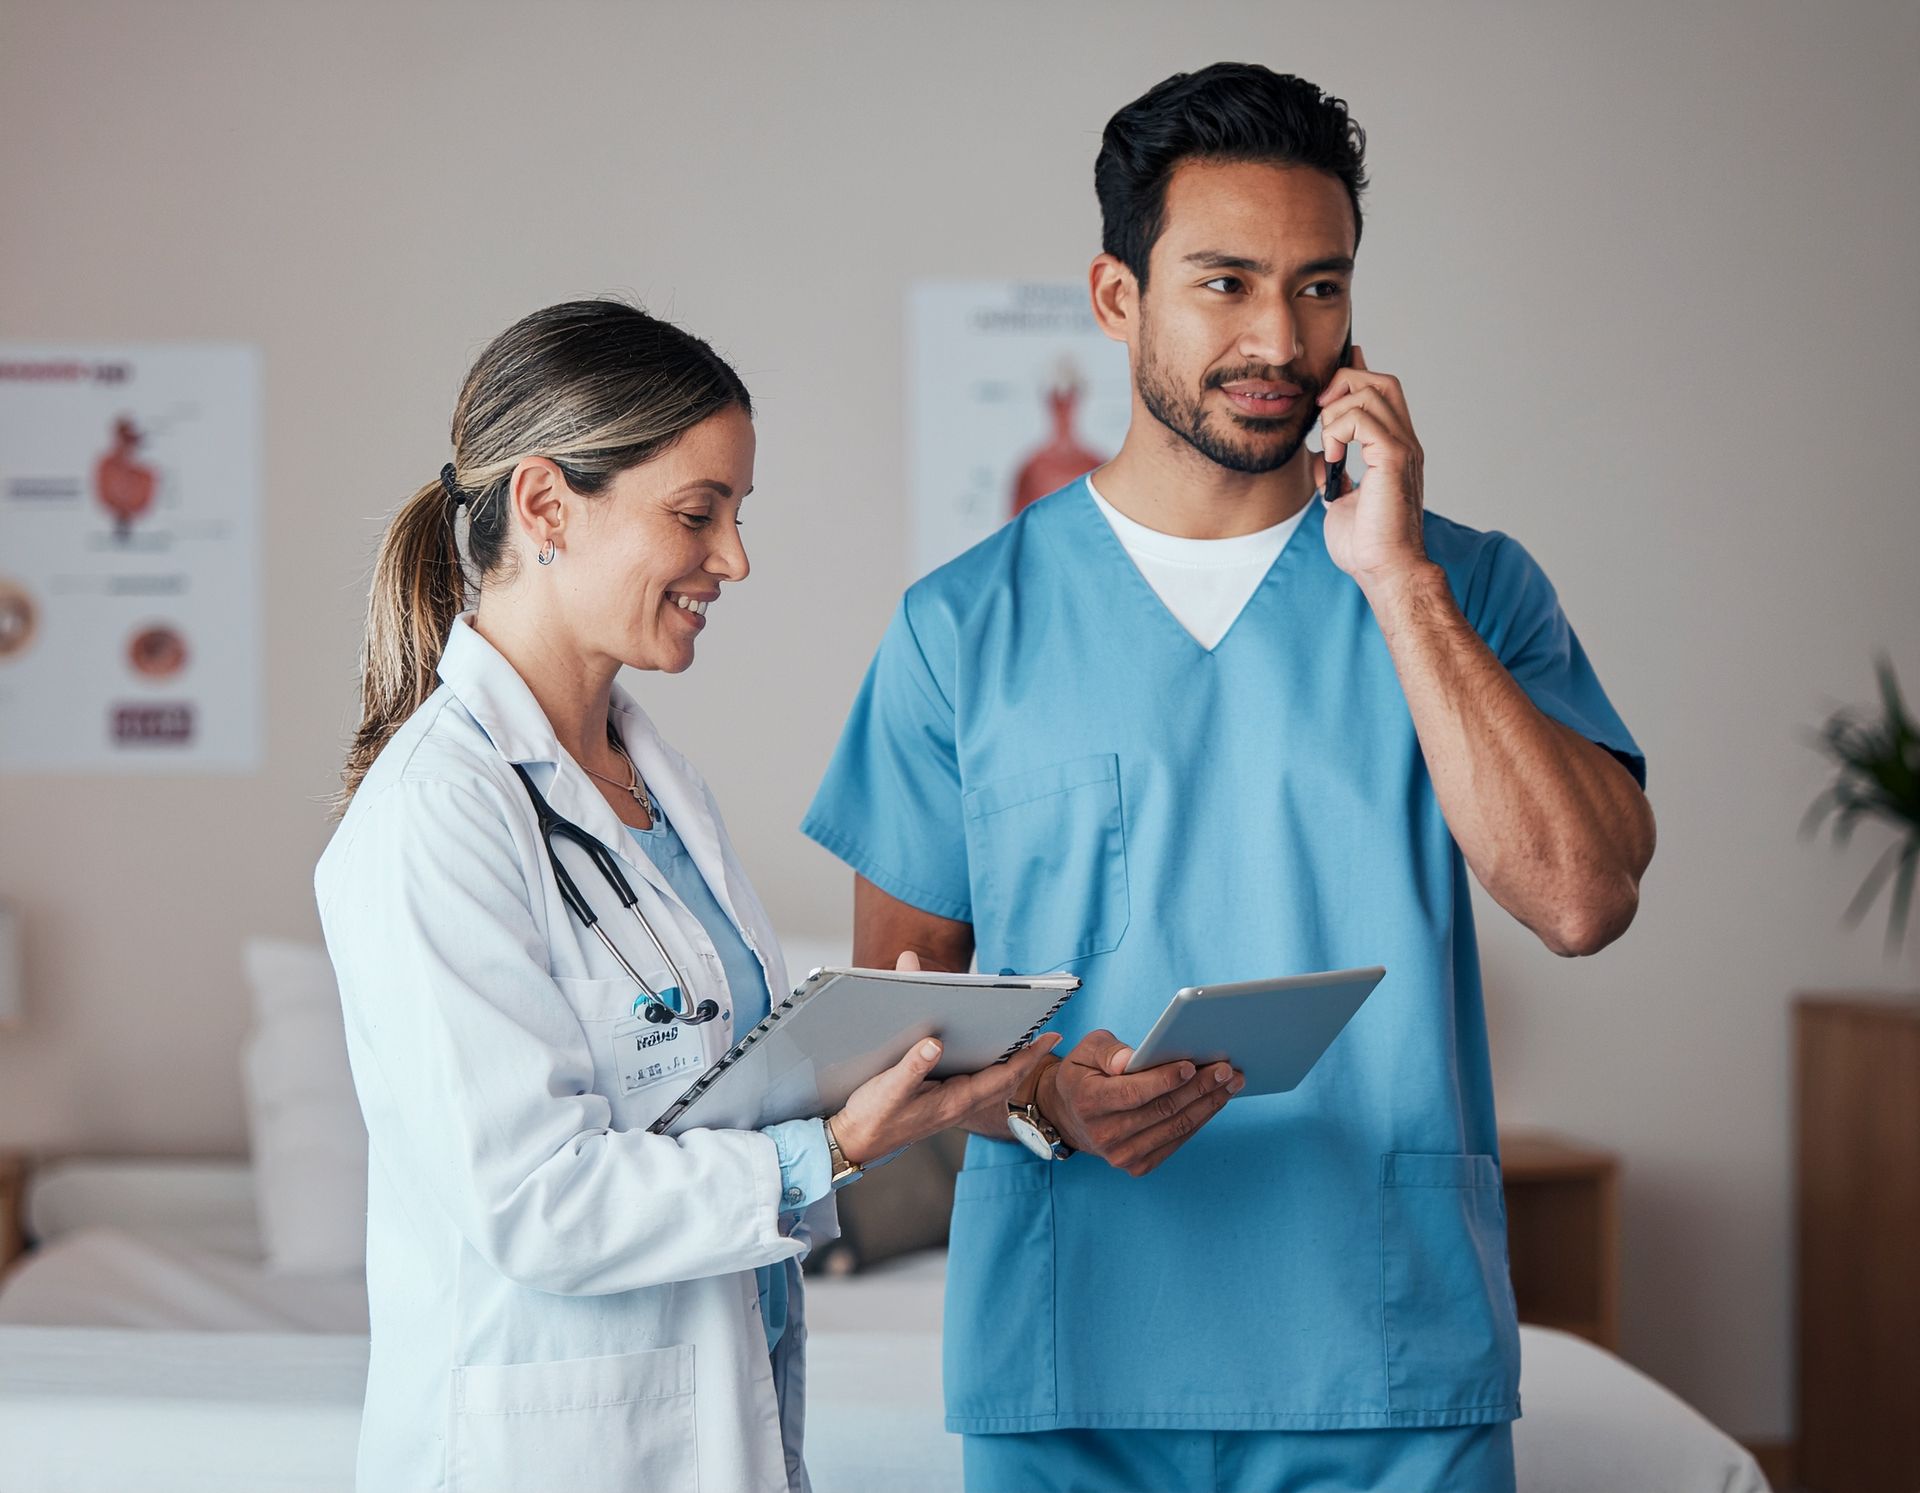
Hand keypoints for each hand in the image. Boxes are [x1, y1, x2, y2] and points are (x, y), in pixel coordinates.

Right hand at [829, 951, 1062, 1166]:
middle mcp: (959, 1104)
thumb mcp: (887, 1090)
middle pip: (1004, 1078)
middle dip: (1027, 1057)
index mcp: (954, 1102)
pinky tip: (985, 1052)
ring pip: (991, 1081)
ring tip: (1024, 1038)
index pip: (1002, 1077)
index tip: (1050, 1036)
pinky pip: (976, 1082)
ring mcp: (951, 1104)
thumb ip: (911, 1067)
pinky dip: (988, 1065)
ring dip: (1010, 1061)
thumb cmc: (871, 1118)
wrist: (855, 1143)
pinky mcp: (941, 1102)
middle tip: (1048, 1033)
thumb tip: (934, 1042)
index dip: (1028, 1057)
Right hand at [1038, 1029, 1242, 1177]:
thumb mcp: (1086, 1052)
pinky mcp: (1138, 1165)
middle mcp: (1104, 1133)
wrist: (1070, 1115)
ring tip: (1232, 1083)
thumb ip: (1107, 1051)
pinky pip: (1177, 1141)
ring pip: (1176, 1127)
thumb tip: (1130, 1061)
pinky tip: (1216, 1100)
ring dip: (1209, 1104)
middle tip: (1226, 1069)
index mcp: (1089, 1101)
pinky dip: (1200, 1120)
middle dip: (1199, 1088)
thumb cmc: (1084, 1075)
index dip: (1164, 1080)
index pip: (1133, 1093)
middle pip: (1162, 1110)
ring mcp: (1122, 1155)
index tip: (1191, 1065)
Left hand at [1314, 346, 1431, 589]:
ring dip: (1337, 413)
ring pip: (1371, 391)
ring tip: (1328, 447)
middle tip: (1321, 413)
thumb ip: (1335, 473)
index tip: (1330, 378)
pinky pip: (1362, 418)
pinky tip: (1333, 457)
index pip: (1383, 393)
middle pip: (1381, 381)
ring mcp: (1402, 448)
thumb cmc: (1367, 545)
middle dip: (1344, 383)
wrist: (1385, 570)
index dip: (1357, 374)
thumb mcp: (1341, 500)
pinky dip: (1339, 430)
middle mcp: (1404, 443)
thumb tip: (1319, 457)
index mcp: (1395, 450)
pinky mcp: (1393, 457)